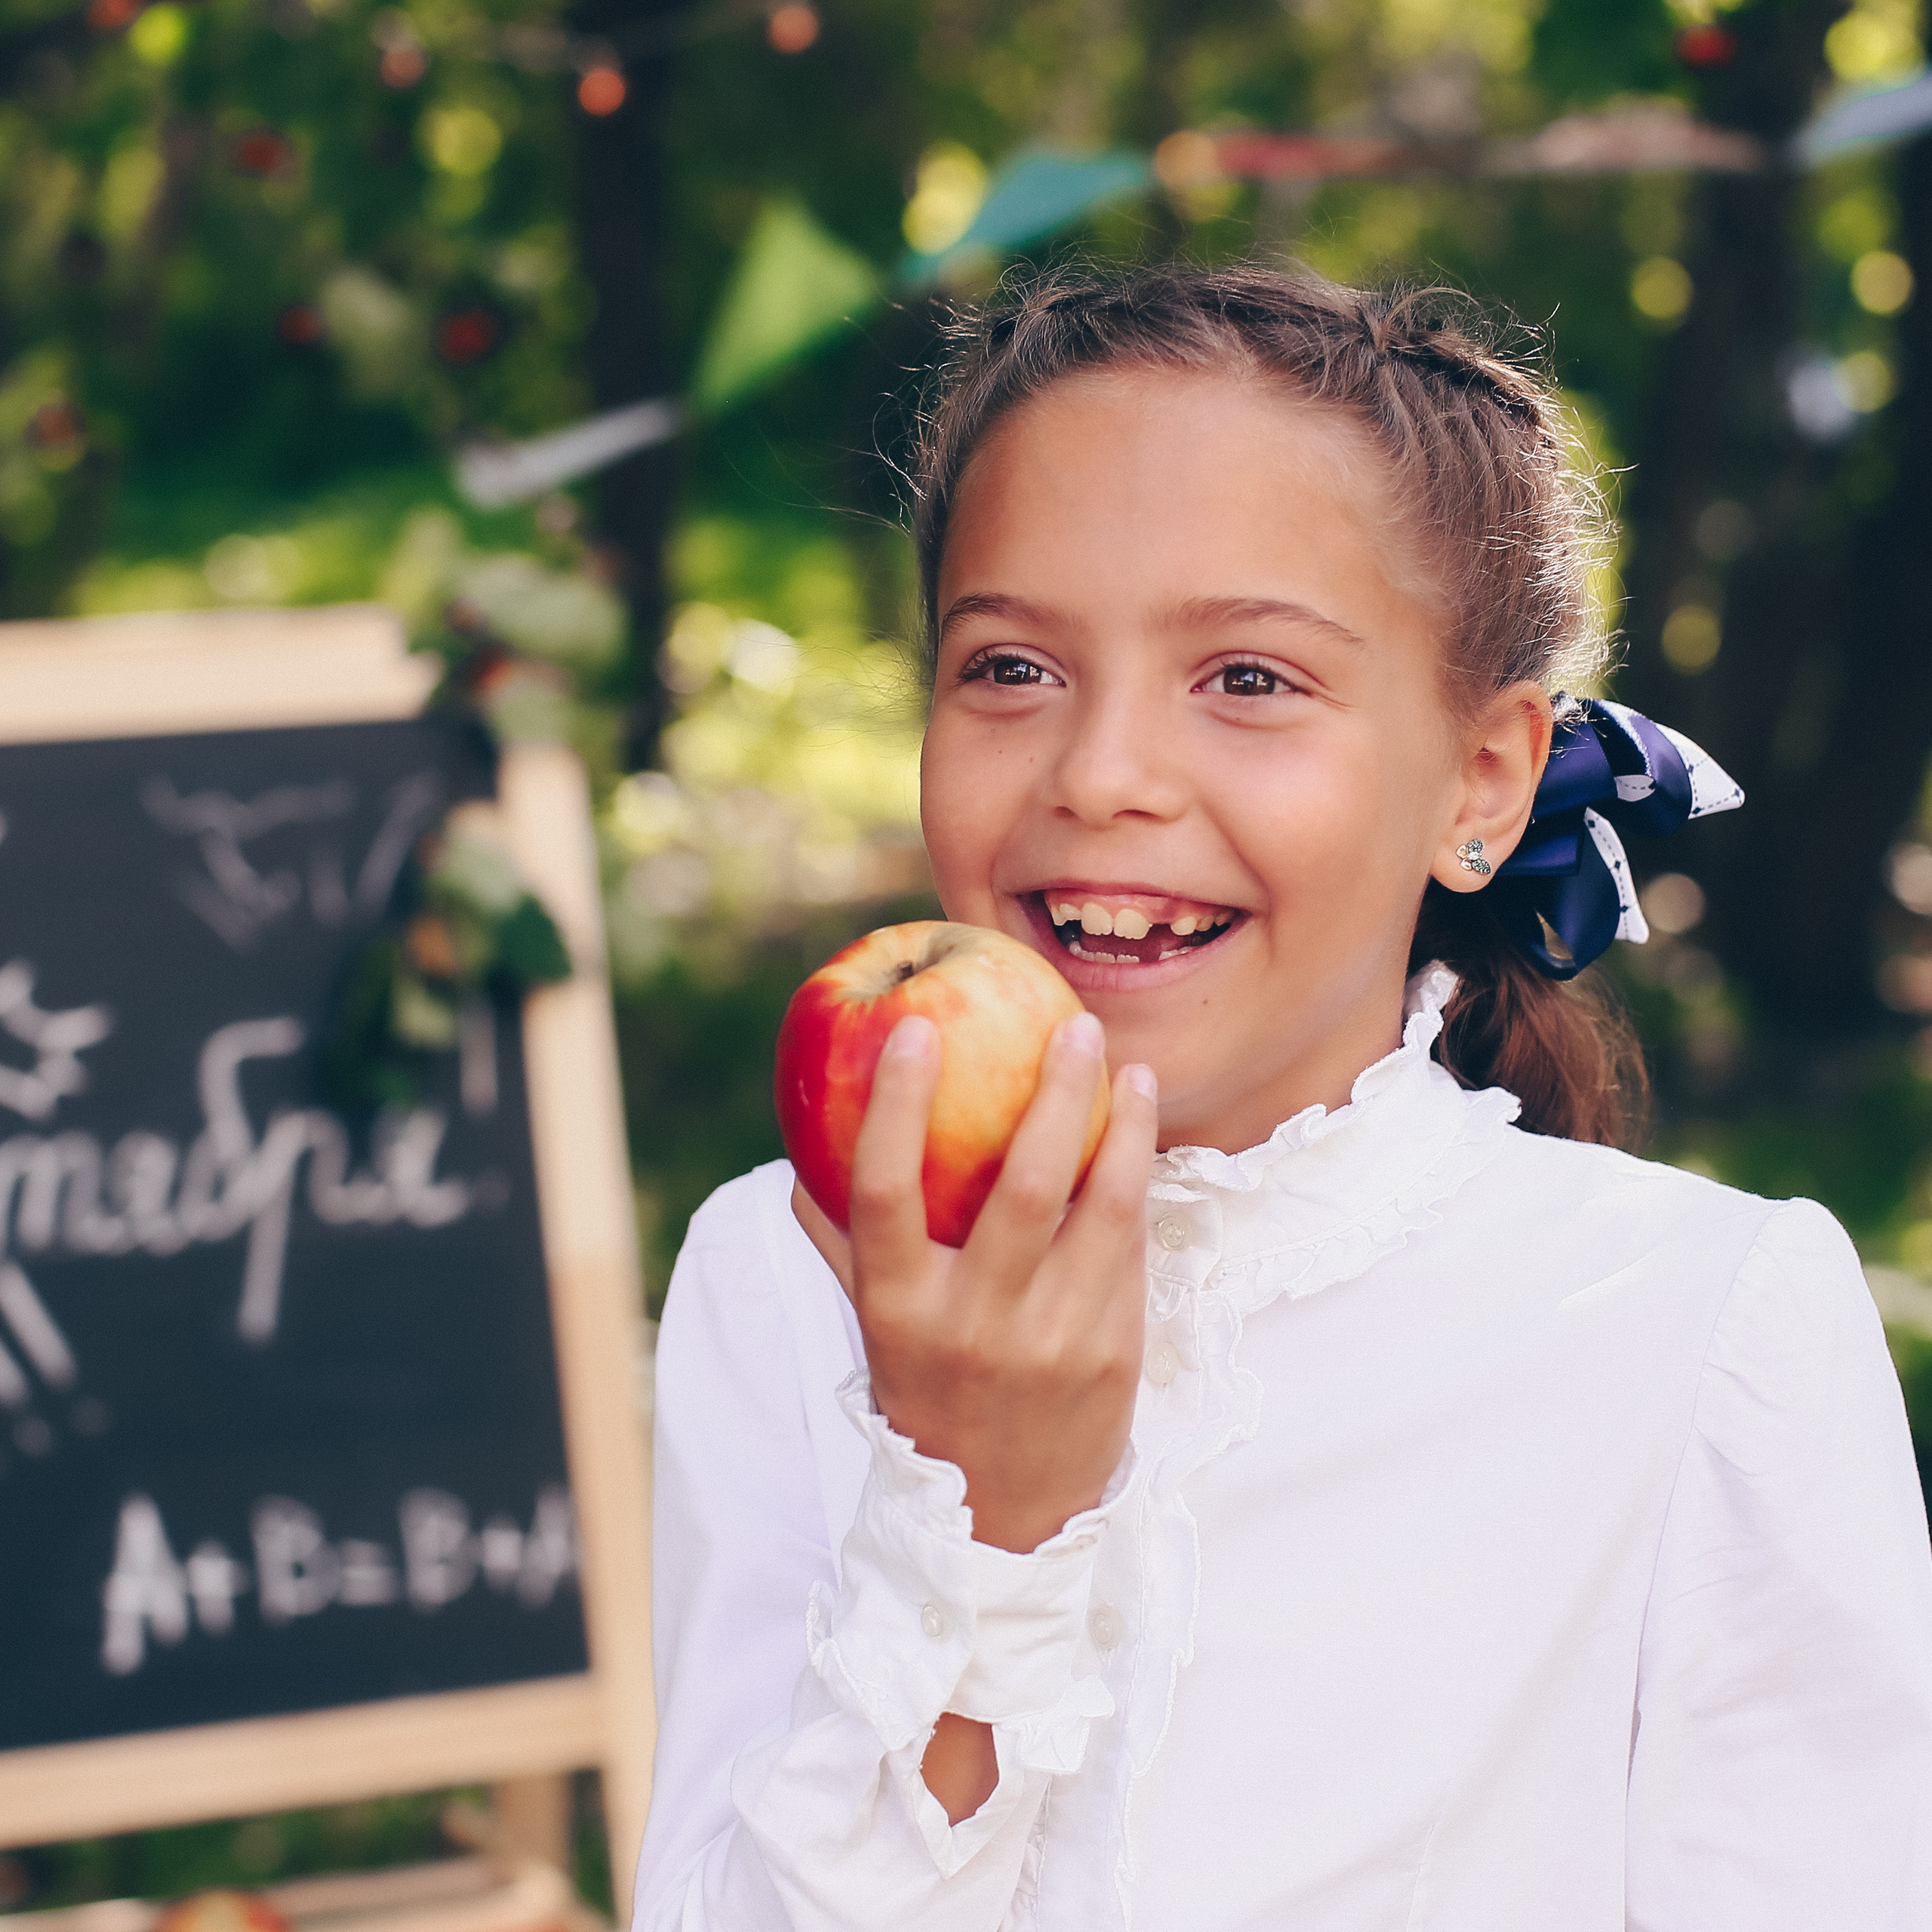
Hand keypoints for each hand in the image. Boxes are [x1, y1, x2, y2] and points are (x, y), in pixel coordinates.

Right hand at [792, 1009, 1157, 1555]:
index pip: (884, 1189)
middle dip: (1058, 1091)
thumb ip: (843, 1241)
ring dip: (1128, 1127)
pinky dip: (1137, 1185)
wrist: (1004, 1518)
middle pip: (1025, 1184)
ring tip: (1135, 1072)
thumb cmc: (929, 1393)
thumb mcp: (874, 1326)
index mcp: (898, 1309)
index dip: (896, 1103)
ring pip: (1104, 1207)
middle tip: (1075, 1026)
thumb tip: (804, 1146)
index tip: (915, 1025)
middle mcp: (975, 1324)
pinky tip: (1140, 1141)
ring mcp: (1053, 1342)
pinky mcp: (1114, 1354)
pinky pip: (1131, 1249)